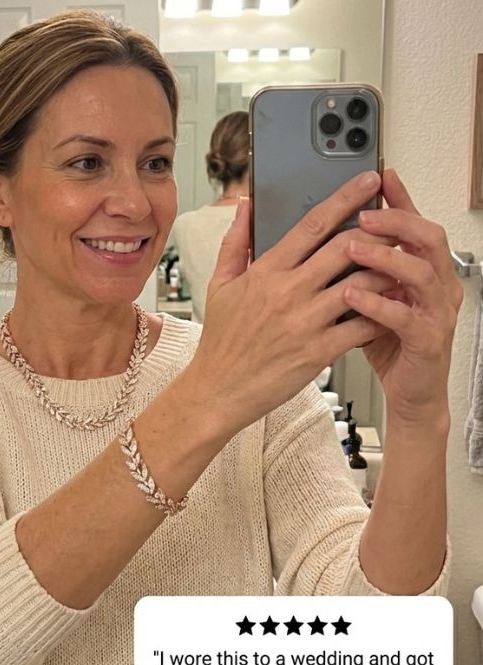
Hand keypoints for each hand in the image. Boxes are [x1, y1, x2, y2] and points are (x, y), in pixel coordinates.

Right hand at [188, 170, 396, 434]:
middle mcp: (288, 292)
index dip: (345, 199)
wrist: (218, 389)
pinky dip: (380, 313)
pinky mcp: (318, 351)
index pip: (312, 225)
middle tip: (396, 221)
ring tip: (399, 263)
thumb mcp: (219, 286)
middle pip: (346, 248)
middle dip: (378, 229)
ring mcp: (305, 322)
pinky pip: (361, 326)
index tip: (367, 182)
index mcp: (266, 272)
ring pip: (361, 284)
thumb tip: (244, 207)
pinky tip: (389, 306)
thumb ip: (235, 243)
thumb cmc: (221, 342)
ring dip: (385, 270)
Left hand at [343, 168, 461, 426]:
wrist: (410, 391)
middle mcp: (435, 284)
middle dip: (396, 221)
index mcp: (420, 270)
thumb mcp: (369, 297)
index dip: (399, 199)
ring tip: (352, 248)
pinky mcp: (428, 340)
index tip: (377, 176)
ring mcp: (435, 311)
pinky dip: (378, 304)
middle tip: (363, 214)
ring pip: (421, 272)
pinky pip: (406, 317)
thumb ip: (356, 269)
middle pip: (428, 237)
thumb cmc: (386, 342)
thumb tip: (325, 239)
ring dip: (385, 257)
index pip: (412, 224)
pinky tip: (352, 296)